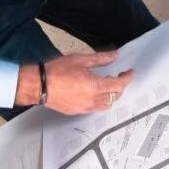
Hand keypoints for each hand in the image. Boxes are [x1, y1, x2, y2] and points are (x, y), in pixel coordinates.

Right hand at [14, 50, 133, 113]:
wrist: (39, 85)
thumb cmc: (58, 70)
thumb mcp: (81, 60)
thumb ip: (101, 59)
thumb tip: (115, 56)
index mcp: (96, 87)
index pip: (119, 85)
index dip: (127, 78)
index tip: (130, 72)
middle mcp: (92, 101)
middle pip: (115, 97)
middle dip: (119, 87)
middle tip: (116, 76)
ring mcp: (84, 108)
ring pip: (105, 105)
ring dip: (110, 95)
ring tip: (104, 84)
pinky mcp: (76, 112)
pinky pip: (94, 108)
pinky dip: (99, 100)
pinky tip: (92, 91)